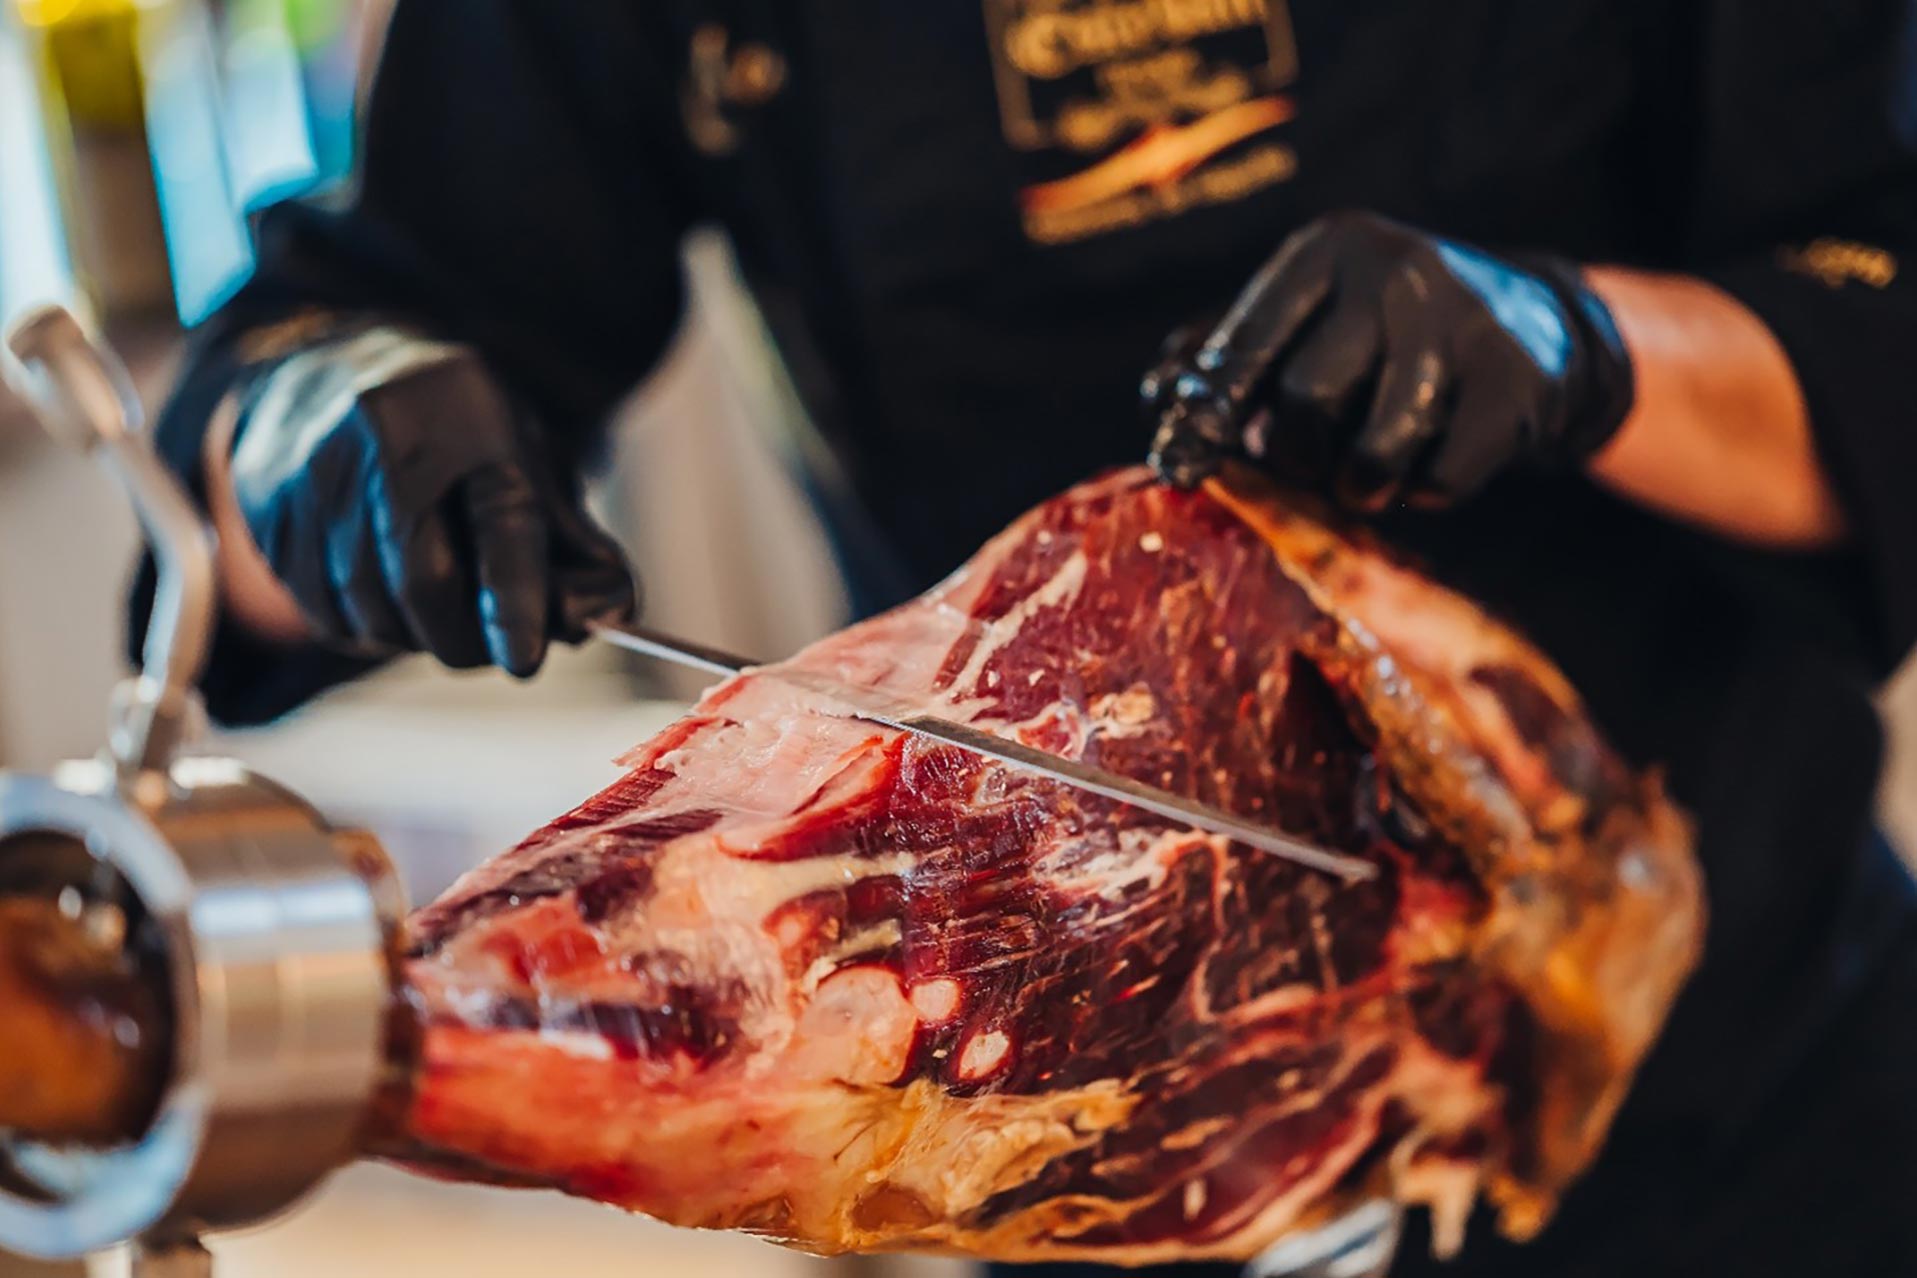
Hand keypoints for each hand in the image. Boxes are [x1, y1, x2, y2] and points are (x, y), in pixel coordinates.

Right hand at [217, 328, 634, 675]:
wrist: (328, 368)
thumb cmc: (452, 431)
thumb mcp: (528, 456)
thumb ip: (572, 538)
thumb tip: (602, 615)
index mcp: (471, 419)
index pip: (500, 522)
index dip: (515, 602)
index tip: (524, 659)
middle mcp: (384, 438)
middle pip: (422, 583)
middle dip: (463, 640)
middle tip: (489, 648)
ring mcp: (314, 474)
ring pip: (368, 610)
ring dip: (413, 638)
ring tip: (437, 610)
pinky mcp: (267, 511)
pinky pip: (321, 613)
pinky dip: (365, 629)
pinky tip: (384, 598)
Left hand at [1146, 211, 1635, 509]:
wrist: (1537, 328)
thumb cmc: (1386, 331)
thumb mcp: (1309, 314)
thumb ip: (1228, 352)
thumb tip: (1159, 399)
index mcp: (1326, 250)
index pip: (1244, 346)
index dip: (1207, 416)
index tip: (1182, 464)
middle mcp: (1393, 272)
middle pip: (1303, 404)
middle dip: (1292, 453)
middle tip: (1307, 456)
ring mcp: (1461, 324)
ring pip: (1372, 454)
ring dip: (1358, 486)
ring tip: (1363, 473)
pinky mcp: (1513, 384)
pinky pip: (1439, 479)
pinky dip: (1423, 491)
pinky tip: (1431, 458)